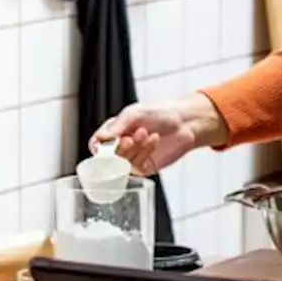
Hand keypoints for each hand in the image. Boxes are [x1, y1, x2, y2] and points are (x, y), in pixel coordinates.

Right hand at [88, 93, 227, 174]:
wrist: (184, 121)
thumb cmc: (159, 112)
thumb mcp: (135, 113)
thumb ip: (117, 126)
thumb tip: (100, 139)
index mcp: (114, 131)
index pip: (97, 144)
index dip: (98, 147)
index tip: (103, 146)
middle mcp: (121, 146)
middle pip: (109, 157)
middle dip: (122, 147)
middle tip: (133, 136)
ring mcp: (132, 159)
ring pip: (123, 163)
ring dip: (136, 149)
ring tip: (147, 133)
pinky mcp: (145, 167)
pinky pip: (138, 167)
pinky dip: (145, 153)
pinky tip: (154, 140)